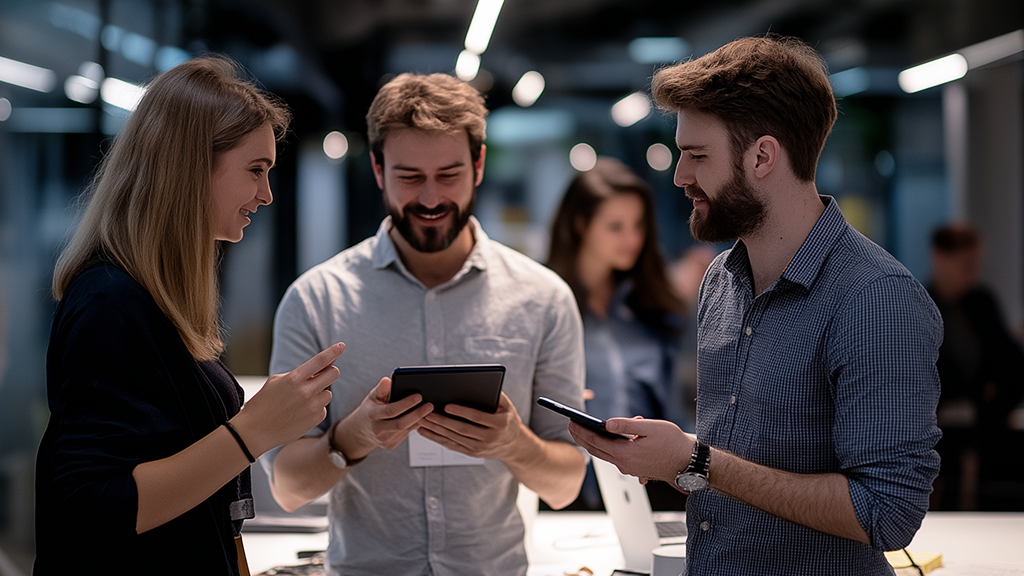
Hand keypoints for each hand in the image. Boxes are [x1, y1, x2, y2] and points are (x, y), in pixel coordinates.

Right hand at [236, 342, 344, 453]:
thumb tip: (323, 365)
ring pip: (328, 393)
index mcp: (293, 379)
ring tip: (301, 400)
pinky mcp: (315, 419)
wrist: (255, 431)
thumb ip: (300, 373)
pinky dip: (315, 408)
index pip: (320, 360)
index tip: (342, 345)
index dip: (333, 351)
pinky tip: (300, 413)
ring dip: (320, 393)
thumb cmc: (264, 402)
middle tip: (321, 375)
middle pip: (333, 373)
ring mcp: (312, 407)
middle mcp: (305, 392)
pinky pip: (323, 408)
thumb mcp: (277, 381)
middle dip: (330, 371)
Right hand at [334, 376, 434, 459]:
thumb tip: (388, 380)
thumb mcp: (372, 397)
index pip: (390, 410)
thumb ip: (381, 389)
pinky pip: (406, 433)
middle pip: (401, 423)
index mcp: (371, 416)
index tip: (419, 396)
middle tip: (430, 404)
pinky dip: (416, 424)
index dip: (405, 404)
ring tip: (431, 409)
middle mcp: (377, 430)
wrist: (361, 430)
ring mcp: (384, 440)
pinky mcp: (391, 445)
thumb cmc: (370, 408)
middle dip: (417, 414)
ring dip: (419, 419)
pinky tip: (425, 416)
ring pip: (406, 429)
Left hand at [416, 393, 525, 459]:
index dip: (461, 411)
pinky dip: (436, 438)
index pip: (477, 417)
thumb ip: (494, 394)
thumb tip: (475, 383)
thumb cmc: (507, 418)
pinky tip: (425, 431)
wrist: (513, 445)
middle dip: (442, 421)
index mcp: (500, 424)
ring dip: (435, 429)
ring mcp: (480, 448)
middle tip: (426, 412)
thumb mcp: (507, 405)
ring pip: (453, 438)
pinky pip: (451, 445)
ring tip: (421, 420)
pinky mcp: (471, 453)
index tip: (446, 405)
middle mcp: (490, 438)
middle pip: (461, 429)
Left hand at [569, 417, 692, 483]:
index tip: (571, 421)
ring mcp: (629, 468)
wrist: (689, 462)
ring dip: (593, 443)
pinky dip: (606, 448)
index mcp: (625, 454)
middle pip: (596, 450)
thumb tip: (606, 424)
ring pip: (605, 455)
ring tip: (584, 430)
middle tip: (571, 425)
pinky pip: (615, 458)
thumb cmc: (673, 443)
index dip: (582, 431)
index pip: (596, 441)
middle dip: (582, 437)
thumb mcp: (650, 427)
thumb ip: (626, 425)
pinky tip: (607, 438)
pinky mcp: (635, 468)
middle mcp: (625, 464)